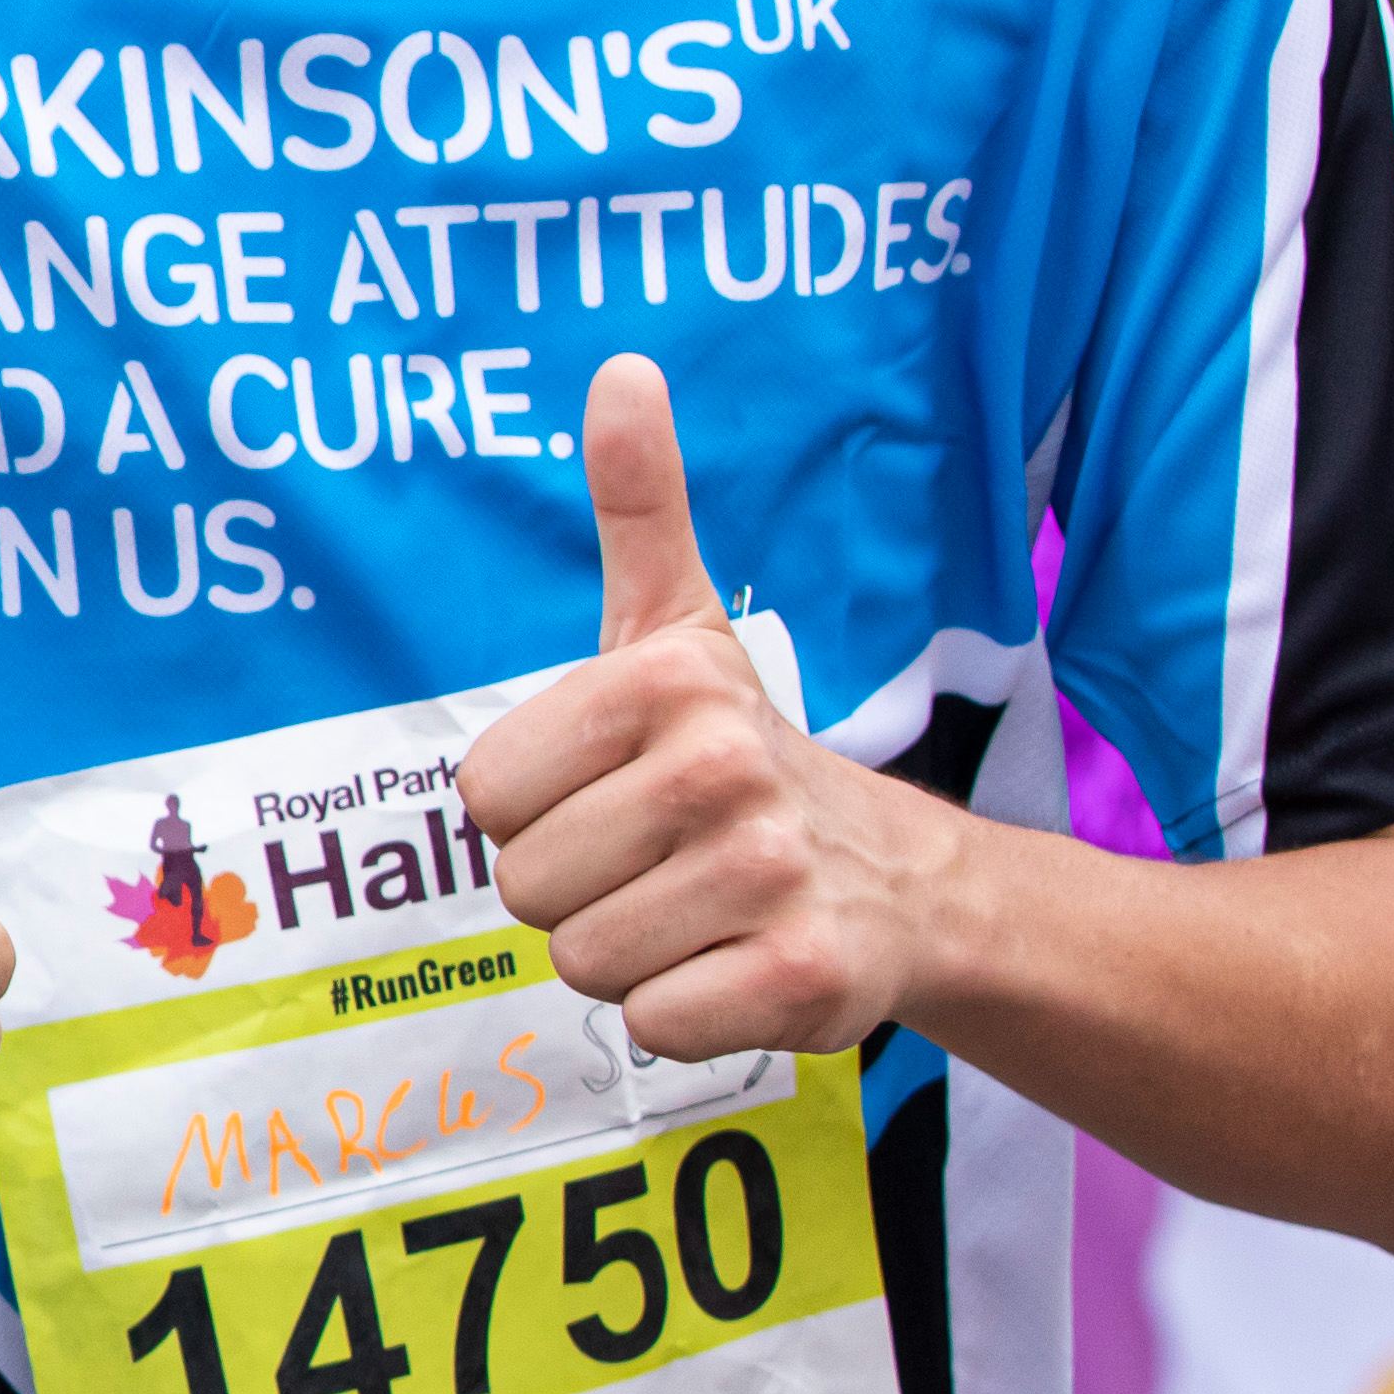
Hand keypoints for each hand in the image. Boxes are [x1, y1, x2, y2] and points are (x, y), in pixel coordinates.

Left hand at [463, 356, 941, 1059]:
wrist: (909, 883)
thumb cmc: (744, 753)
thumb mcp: (681, 625)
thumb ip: (640, 504)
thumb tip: (621, 370)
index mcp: (664, 683)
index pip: (484, 798)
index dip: (537, 813)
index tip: (614, 792)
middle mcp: (721, 769)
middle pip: (525, 884)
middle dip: (579, 889)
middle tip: (659, 861)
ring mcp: (767, 877)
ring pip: (581, 959)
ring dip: (631, 952)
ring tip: (699, 909)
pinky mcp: (800, 980)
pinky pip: (652, 1023)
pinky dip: (683, 1014)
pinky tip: (739, 966)